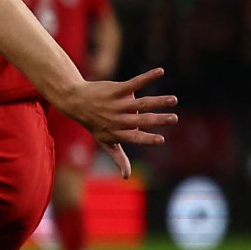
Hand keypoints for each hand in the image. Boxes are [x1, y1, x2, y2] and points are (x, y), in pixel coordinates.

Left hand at [51, 68, 177, 179]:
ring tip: (173, 100)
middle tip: (174, 119)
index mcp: (116, 133)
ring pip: (141, 103)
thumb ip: (118, 157)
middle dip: (158, 119)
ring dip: (159, 101)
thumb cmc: (94, 124)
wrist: (76, 101)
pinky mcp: (116, 89)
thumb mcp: (104, 142)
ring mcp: (117, 104)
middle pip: (141, 120)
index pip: (134, 138)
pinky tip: (160, 72)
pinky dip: (148, 77)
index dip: (147, 139)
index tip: (161, 139)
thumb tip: (126, 177)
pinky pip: (134, 83)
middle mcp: (117, 119)